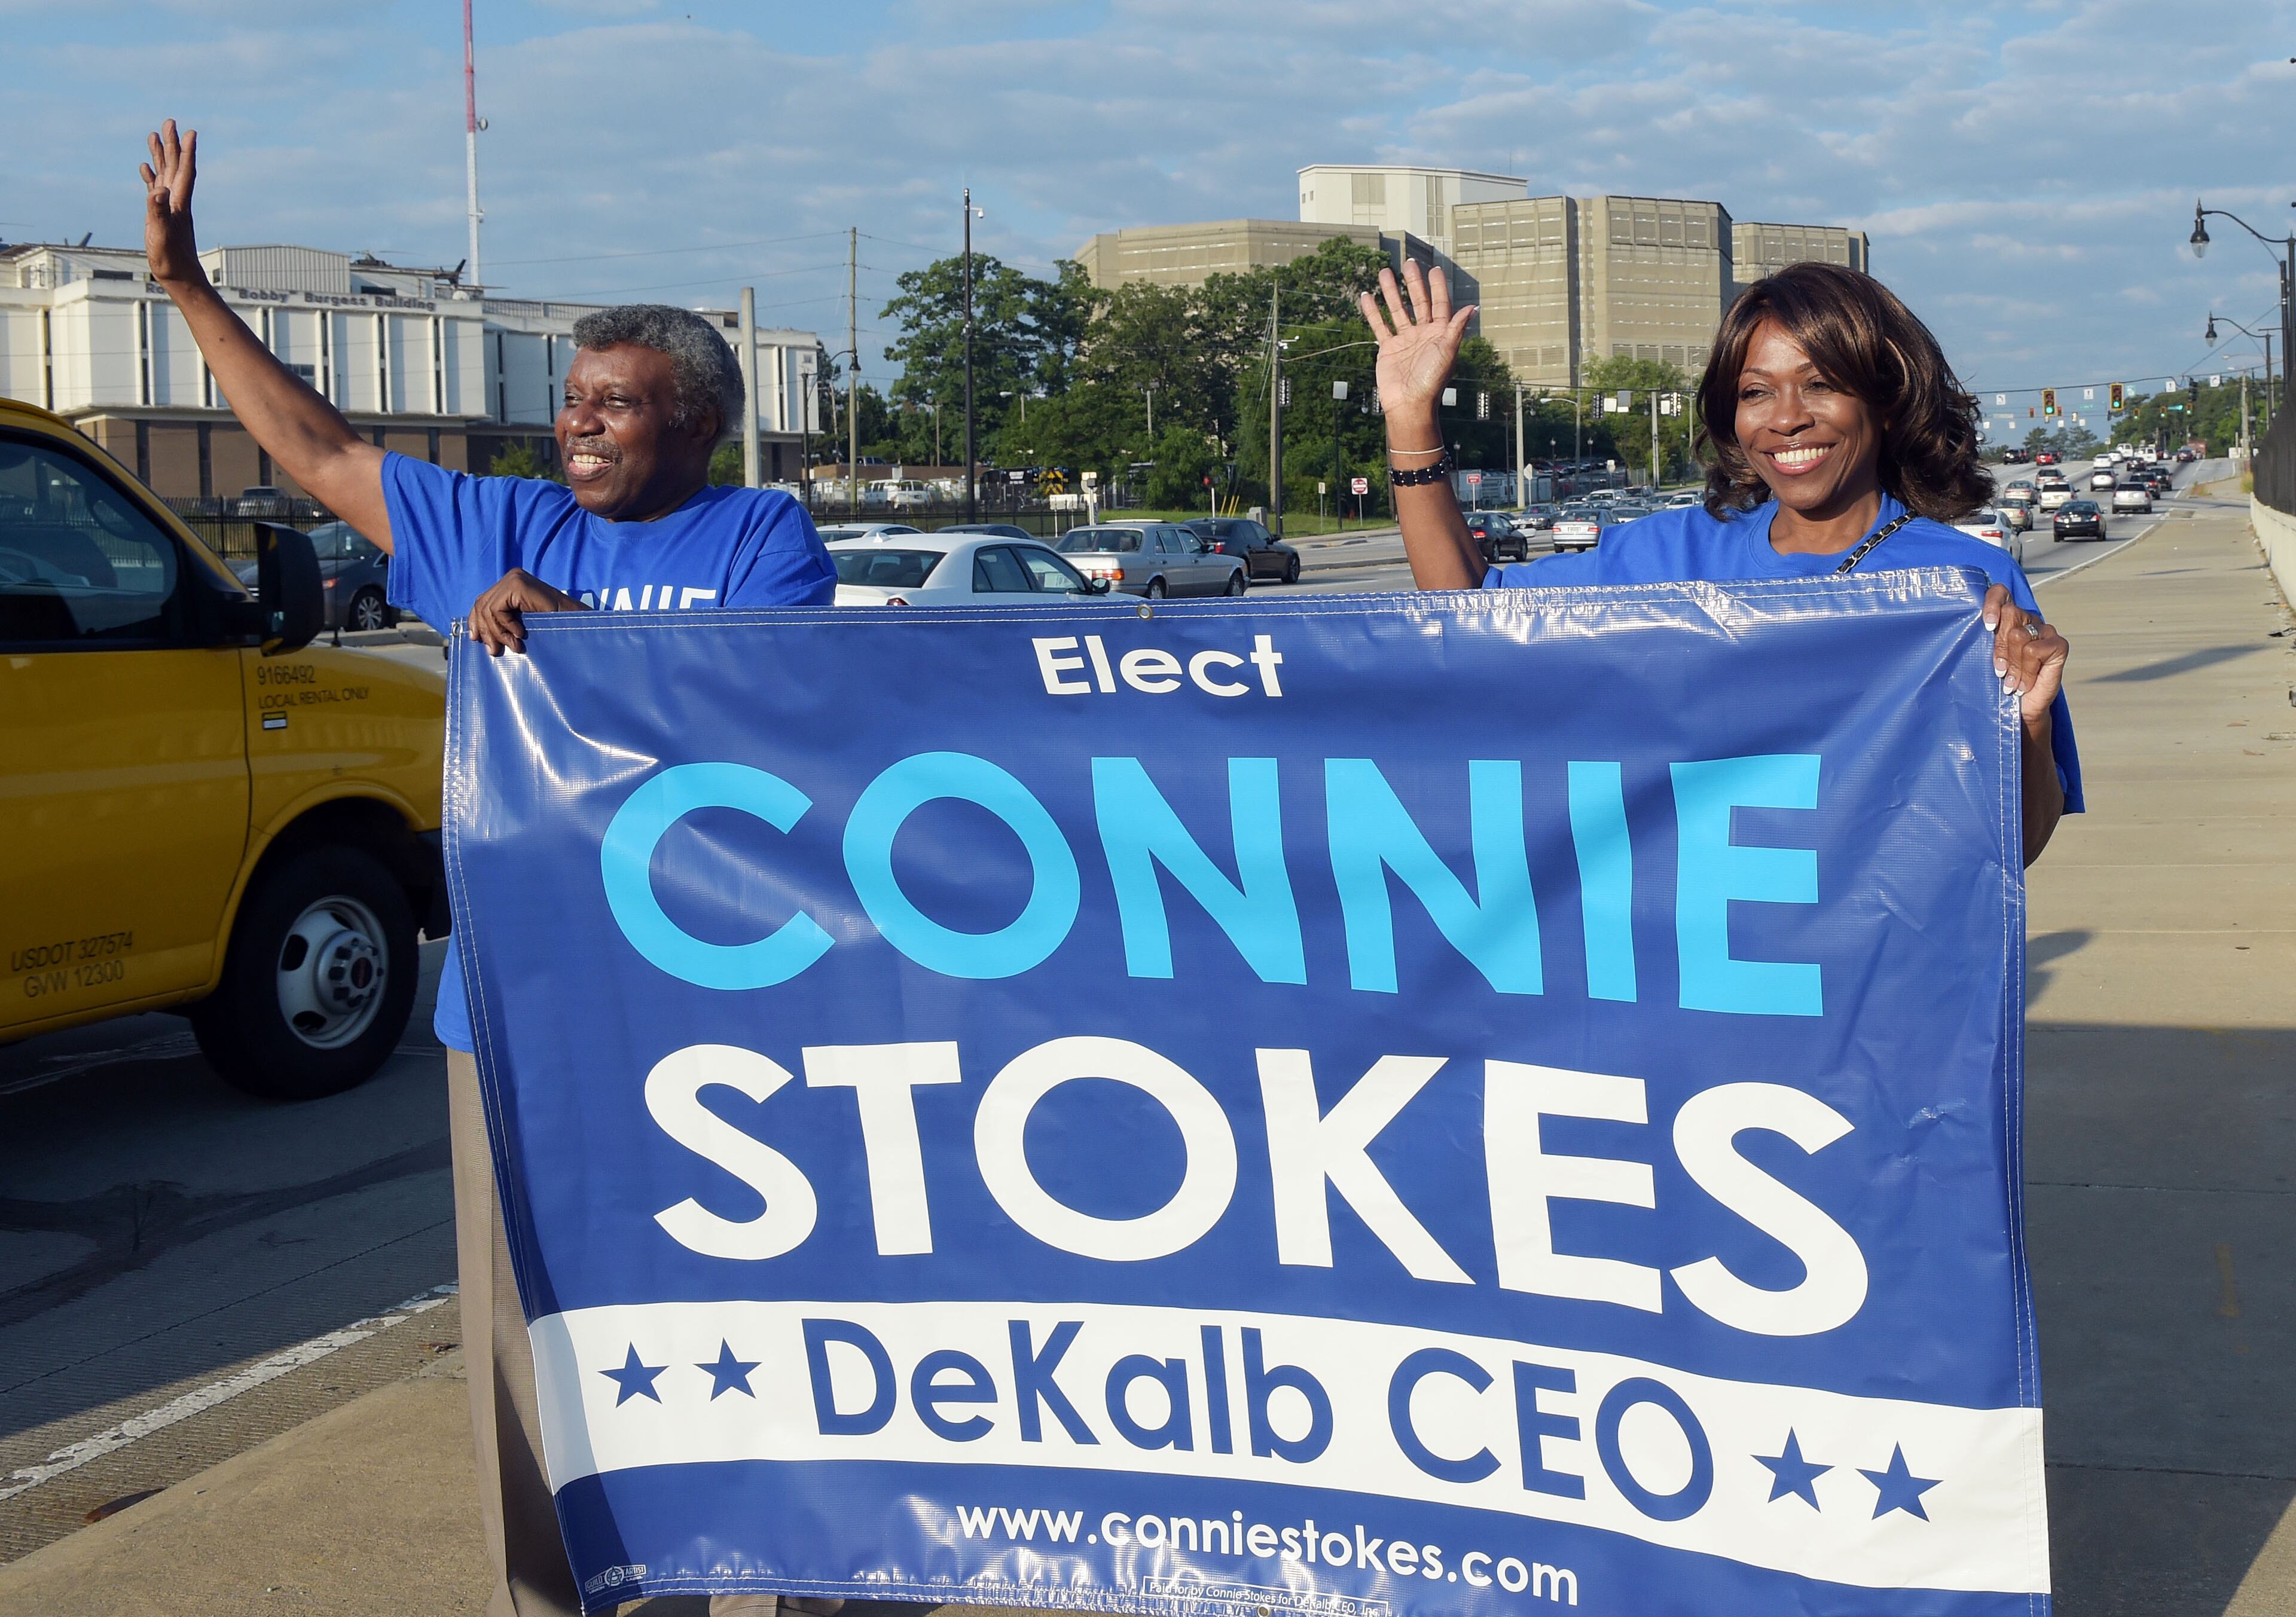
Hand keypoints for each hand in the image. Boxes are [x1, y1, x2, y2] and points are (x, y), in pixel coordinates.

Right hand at [140, 120, 201, 286]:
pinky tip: (145, 167)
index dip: (187, 152)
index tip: (190, 132)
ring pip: (164, 174)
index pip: (184, 172)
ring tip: (155, 135)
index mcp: (178, 204)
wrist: (180, 278)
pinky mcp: (160, 215)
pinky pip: (154, 189)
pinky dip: (150, 176)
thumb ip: (158, 213)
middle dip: (172, 145)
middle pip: (175, 167)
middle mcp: (176, 202)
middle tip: (170, 122)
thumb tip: (157, 191)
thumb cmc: (172, 261)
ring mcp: (168, 208)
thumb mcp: (161, 237)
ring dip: (161, 155)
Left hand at [469, 569, 584, 656]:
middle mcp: (511, 577)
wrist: (577, 622)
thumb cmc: (553, 625)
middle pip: (482, 604)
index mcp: (510, 584)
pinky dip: (505, 625)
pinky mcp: (517, 585)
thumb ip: (501, 622)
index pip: (482, 601)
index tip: (476, 639)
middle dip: (485, 630)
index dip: (476, 621)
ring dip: (497, 632)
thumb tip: (474, 634)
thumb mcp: (520, 623)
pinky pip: (497, 609)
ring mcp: (514, 579)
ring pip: (487, 608)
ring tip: (513, 646)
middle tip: (494, 650)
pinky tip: (520, 634)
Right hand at [1357, 261, 1474, 440]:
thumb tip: (1472, 308)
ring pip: (1397, 310)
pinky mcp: (1388, 349)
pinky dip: (1373, 312)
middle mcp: (1423, 334)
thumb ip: (1456, 327)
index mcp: (1440, 333)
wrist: (1409, 404)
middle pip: (1418, 302)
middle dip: (1413, 283)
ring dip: (1391, 292)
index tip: (1434, 269)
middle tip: (1409, 263)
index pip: (1440, 304)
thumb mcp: (1447, 351)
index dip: (1437, 287)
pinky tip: (1367, 296)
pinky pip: (1379, 326)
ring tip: (1384, 272)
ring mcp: (1404, 340)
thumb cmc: (1432, 381)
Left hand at [1982, 584, 2067, 728]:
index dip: (1992, 603)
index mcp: (2008, 618)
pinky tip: (2025, 683)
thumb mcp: (1988, 658)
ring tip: (2011, 681)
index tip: (1986, 626)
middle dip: (1999, 647)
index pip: (2001, 593)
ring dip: (2012, 665)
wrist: (2019, 708)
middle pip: (2009, 615)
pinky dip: (2026, 671)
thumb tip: (1975, 626)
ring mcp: (2045, 631)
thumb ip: (1985, 639)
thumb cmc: (2000, 681)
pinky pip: (2035, 650)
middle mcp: (2028, 619)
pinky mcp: (2059, 645)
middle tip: (1999, 670)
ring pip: (2019, 636)